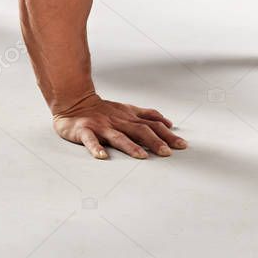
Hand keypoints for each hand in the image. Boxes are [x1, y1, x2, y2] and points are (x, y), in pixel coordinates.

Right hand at [52, 94, 187, 159]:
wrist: (75, 101)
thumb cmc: (103, 109)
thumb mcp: (128, 109)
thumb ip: (147, 115)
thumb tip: (168, 122)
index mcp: (129, 117)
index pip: (152, 125)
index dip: (167, 134)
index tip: (182, 145)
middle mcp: (118, 122)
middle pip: (139, 130)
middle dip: (155, 141)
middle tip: (168, 153)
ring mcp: (101, 126)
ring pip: (118, 136)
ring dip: (130, 146)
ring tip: (142, 156)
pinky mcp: (84, 131)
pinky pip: (90, 140)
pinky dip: (96, 148)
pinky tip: (102, 156)